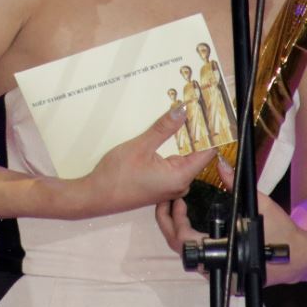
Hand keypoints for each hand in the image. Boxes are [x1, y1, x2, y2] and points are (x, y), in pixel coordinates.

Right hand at [72, 106, 215, 218]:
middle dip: (196, 134)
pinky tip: (166, 138)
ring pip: (184, 160)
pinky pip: (174, 166)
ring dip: (182, 142)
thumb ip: (163, 128)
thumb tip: (182, 111)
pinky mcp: (160, 187)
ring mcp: (170, 187)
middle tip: (195, 110)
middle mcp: (179, 185)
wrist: (95, 196)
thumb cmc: (116, 175)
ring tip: (181, 119)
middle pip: (196, 155)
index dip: (210, 132)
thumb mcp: (140, 146)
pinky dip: (173, 151)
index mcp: (180, 176)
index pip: (206, 152)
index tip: (210, 114)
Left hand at [154, 158, 306, 285]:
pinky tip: (189, 222)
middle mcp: (219, 268)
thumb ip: (237, 185)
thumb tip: (222, 165)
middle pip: (181, 248)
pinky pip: (198, 256)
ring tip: (178, 208)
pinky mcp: (222, 270)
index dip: (176, 221)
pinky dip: (190, 238)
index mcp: (224, 255)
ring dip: (179, 231)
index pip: (185, 242)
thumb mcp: (259, 205)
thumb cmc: (282, 233)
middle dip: (171, 223)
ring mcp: (219, 272)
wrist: (299, 255)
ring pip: (188, 254)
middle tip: (172, 202)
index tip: (178, 202)